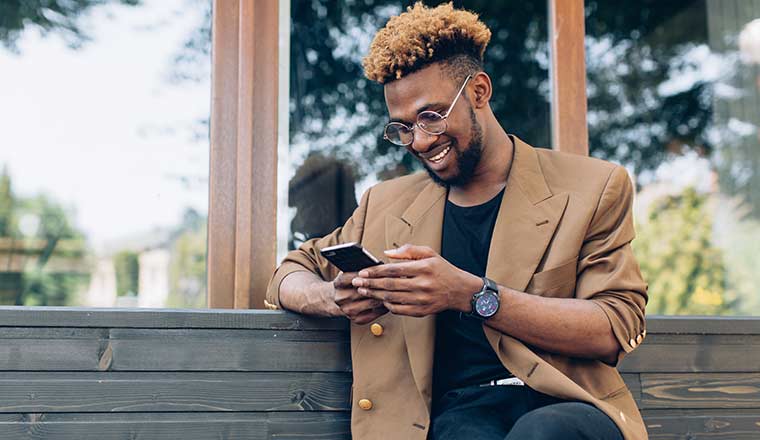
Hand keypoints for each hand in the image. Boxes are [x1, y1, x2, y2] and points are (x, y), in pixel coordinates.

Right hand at [332, 272, 388, 324]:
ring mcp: (348, 310)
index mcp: (338, 283)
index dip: (371, 274)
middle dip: (380, 285)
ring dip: (383, 297)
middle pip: (365, 291)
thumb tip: (379, 265)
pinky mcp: (356, 319)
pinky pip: (374, 314)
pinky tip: (388, 302)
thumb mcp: (348, 273)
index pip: (356, 277)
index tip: (384, 270)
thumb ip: (359, 269)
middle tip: (393, 280)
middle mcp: (341, 297)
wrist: (334, 299)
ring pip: (371, 302)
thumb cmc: (346, 284)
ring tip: (393, 291)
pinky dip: (383, 308)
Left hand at [351, 244, 482, 316]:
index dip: (376, 271)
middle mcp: (422, 284)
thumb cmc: (442, 270)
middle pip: (389, 285)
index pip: (393, 270)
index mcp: (423, 268)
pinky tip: (380, 300)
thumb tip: (387, 253)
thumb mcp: (429, 253)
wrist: (459, 290)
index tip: (363, 272)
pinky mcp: (422, 311)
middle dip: (370, 284)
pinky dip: (387, 305)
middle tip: (357, 282)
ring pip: (392, 298)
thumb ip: (408, 251)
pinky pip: (399, 309)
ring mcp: (422, 299)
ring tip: (363, 291)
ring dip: (374, 295)